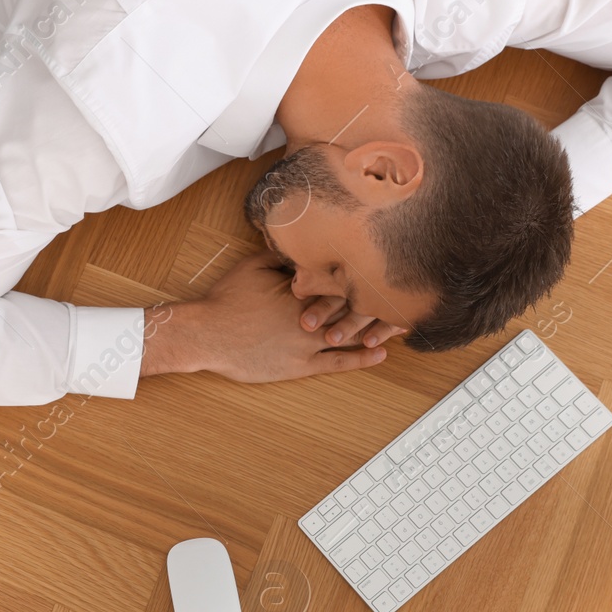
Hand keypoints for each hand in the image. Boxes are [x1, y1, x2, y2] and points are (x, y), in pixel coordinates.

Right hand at [142, 251, 387, 382]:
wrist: (206, 335)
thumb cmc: (225, 300)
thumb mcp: (252, 266)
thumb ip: (280, 257)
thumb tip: (301, 246)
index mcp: (300, 291)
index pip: (340, 283)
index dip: (363, 278)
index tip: (384, 272)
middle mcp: (309, 317)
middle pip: (352, 308)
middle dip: (378, 302)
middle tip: (405, 297)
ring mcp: (307, 343)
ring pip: (350, 335)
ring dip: (378, 330)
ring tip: (402, 325)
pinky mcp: (300, 366)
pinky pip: (338, 363)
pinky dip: (361, 359)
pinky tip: (380, 354)